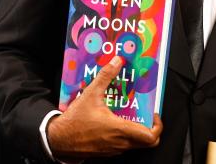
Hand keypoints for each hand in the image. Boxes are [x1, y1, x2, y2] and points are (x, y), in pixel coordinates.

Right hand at [47, 56, 162, 159]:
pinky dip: (125, 136)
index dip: (157, 125)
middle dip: (150, 128)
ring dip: (137, 132)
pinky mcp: (106, 152)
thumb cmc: (74, 121)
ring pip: (135, 145)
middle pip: (147, 142)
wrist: (58, 140)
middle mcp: (119, 143)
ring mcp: (113, 150)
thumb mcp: (91, 94)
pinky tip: (117, 122)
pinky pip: (123, 146)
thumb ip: (106, 76)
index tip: (153, 114)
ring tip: (131, 115)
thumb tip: (117, 62)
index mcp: (119, 130)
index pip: (150, 136)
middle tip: (146, 115)